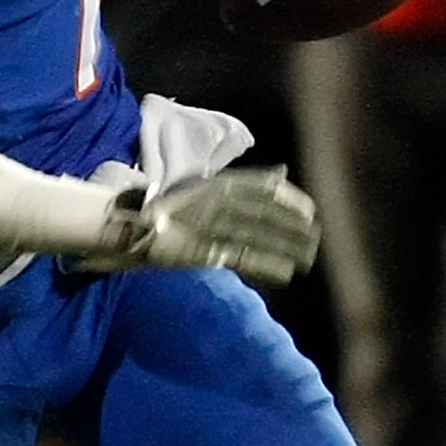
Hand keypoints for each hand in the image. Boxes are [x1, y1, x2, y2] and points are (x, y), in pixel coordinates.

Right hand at [103, 167, 320, 286]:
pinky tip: (285, 273)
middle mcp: (216, 201)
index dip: (292, 201)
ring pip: (258, 234)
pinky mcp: (202, 250)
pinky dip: (266, 264)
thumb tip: (283, 172)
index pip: (265, 188)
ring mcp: (208, 225)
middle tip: (316, 240)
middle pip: (266, 212)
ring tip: (307, 259)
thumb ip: (247, 183)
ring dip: (287, 247)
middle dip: (295, 227)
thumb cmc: (173, 209)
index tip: (311, 214)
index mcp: (219, 184)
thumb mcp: (211, 189)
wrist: (129, 226)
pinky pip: (241, 256)